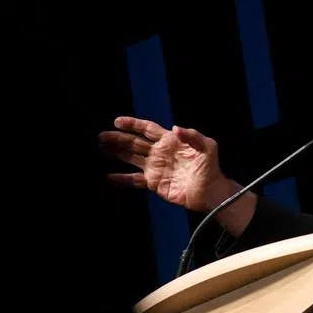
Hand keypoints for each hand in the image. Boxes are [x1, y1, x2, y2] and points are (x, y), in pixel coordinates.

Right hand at [99, 117, 230, 212]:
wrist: (210, 191)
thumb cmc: (210, 167)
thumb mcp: (207, 146)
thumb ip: (193, 135)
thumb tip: (175, 128)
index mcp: (170, 141)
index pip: (148, 129)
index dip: (133, 124)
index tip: (117, 121)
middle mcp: (160, 152)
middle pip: (135, 142)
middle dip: (118, 138)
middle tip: (102, 135)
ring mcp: (155, 167)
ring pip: (131, 157)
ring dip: (117, 152)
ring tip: (101, 148)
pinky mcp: (154, 183)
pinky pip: (135, 179)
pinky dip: (122, 178)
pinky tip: (109, 176)